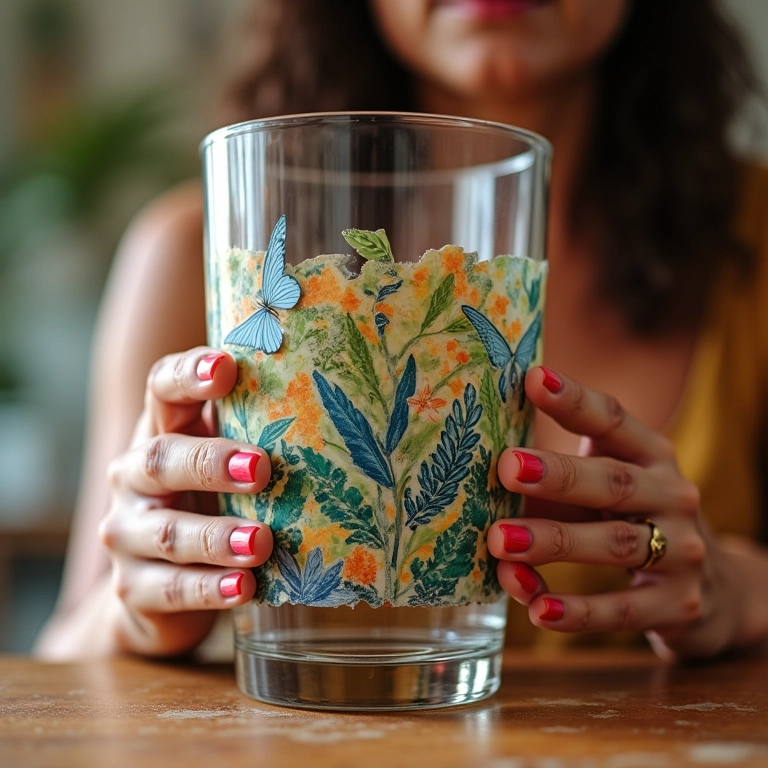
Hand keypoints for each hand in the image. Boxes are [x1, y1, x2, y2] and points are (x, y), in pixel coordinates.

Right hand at [99, 348, 272, 655]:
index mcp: (162, 432)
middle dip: (211, 463)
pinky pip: (170, 589)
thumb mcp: (227, 464)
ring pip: (169, 532)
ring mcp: (127, 534)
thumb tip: (341, 398)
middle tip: (261, 468)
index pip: (162, 389)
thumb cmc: (210, 505)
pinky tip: (244, 587)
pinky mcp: (132, 588)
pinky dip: (209, 589)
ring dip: (217, 536)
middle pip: (160, 459)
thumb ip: (257, 432)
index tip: (227, 367)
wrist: (160, 589)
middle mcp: (133, 477)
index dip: (189, 375)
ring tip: (263, 542)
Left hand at [488, 366, 746, 659]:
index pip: (613, 421)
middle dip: (558, 475)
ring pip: (614, 543)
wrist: (712, 589)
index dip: (574, 400)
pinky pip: (622, 610)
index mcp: (651, 455)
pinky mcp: (678, 605)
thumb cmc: (632, 521)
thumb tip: (475, 468)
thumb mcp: (604, 488)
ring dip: (554, 541)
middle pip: (613, 482)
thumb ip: (554, 478)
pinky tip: (536, 609)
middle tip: (506, 467)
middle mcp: (673, 495)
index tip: (532, 379)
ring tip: (499, 541)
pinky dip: (578, 611)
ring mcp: (681, 551)